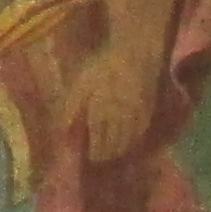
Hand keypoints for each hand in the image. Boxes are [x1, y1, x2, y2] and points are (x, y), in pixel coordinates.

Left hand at [62, 28, 158, 165]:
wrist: (134, 54)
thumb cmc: (103, 68)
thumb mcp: (81, 84)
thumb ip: (71, 109)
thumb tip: (63, 131)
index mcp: (101, 114)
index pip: (99, 145)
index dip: (94, 155)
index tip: (89, 156)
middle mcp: (120, 120)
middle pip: (114, 148)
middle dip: (106, 155)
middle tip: (99, 157)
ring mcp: (136, 118)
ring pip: (128, 144)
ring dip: (119, 151)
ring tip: (111, 151)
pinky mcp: (147, 113)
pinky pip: (140, 134)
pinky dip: (132, 142)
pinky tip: (127, 140)